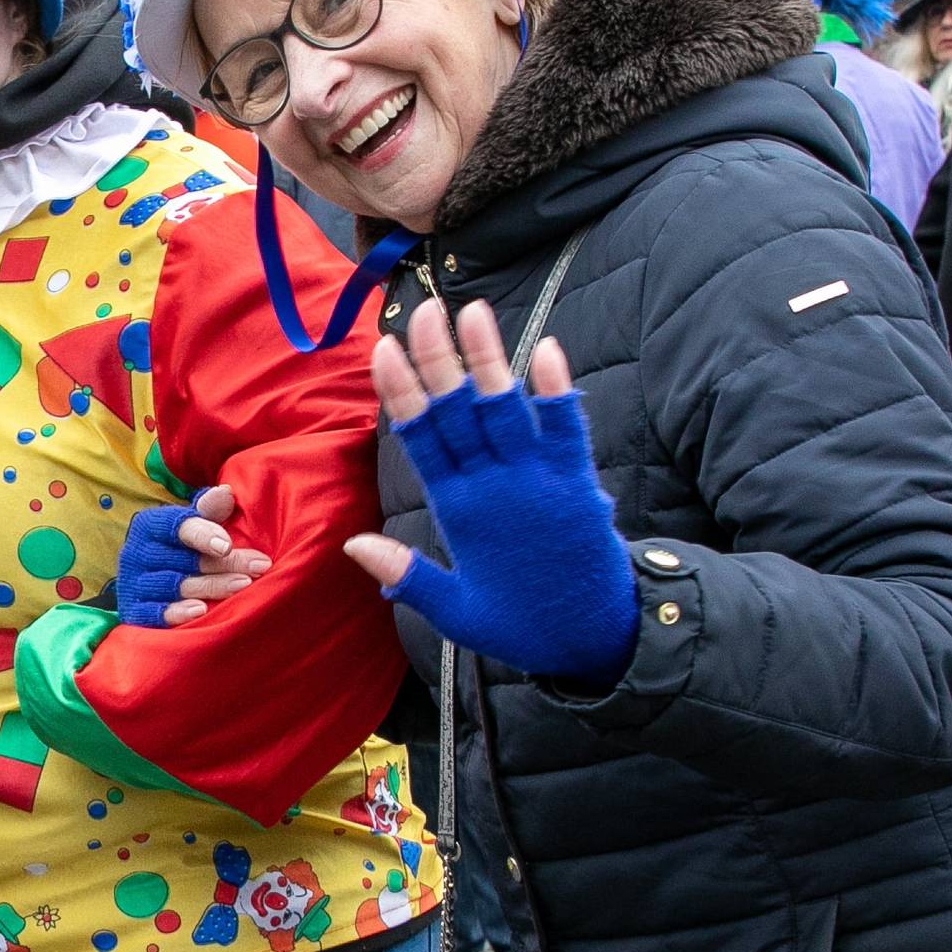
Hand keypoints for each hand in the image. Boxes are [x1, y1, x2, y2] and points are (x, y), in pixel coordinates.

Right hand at [117, 485, 272, 627]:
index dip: (204, 535)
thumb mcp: (192, 525)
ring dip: (211, 585)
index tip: (228, 544)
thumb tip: (227, 492)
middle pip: (184, 558)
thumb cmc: (179, 549)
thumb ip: (208, 510)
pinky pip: (154, 613)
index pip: (178, 527)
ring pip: (175, 585)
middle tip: (259, 567)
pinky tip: (201, 610)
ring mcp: (134, 582)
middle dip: (225, 563)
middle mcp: (137, 552)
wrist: (148, 581)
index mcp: (150, 525)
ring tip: (242, 585)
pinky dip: (177, 612)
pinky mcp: (134, 610)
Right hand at [343, 300, 637, 685]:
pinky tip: (546, 348)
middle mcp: (493, 488)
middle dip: (438, 359)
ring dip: (487, 359)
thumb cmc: (524, 625)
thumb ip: (407, 576)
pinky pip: (565, 427)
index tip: (385, 349)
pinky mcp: (577, 482)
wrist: (599, 640)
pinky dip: (556, 390)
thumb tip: (352, 545)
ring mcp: (536, 481)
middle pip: (457, 412)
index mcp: (457, 512)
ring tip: (472, 312)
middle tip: (424, 311)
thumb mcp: (457, 612)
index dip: (401, 392)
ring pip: (504, 409)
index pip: (421, 439)